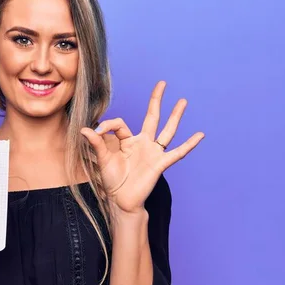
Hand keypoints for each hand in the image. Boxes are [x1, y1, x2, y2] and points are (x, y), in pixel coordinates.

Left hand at [80, 81, 204, 215]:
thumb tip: (84, 129)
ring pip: (167, 131)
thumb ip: (97, 144)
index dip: (108, 125)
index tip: (96, 132)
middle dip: (156, 100)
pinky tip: (200, 135)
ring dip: (175, 116)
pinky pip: (177, 153)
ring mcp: (153, 153)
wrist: (121, 201)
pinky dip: (189, 144)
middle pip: (152, 117)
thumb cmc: (112, 181)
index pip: (120, 124)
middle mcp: (142, 143)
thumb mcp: (103, 160)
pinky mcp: (160, 164)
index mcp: (127, 141)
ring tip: (183, 101)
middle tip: (162, 83)